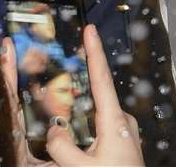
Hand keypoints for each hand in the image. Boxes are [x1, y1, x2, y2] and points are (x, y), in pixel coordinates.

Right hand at [2, 25, 144, 166]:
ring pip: (92, 118)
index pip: (101, 79)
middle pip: (93, 98)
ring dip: (77, 119)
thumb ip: (62, 147)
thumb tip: (54, 129)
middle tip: (52, 88)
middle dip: (73, 93)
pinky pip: (96, 131)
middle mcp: (122, 122)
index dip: (94, 52)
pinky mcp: (121, 144)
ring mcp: (123, 133)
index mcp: (114, 122)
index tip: (90, 30)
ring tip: (63, 131)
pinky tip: (72, 147)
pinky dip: (83, 132)